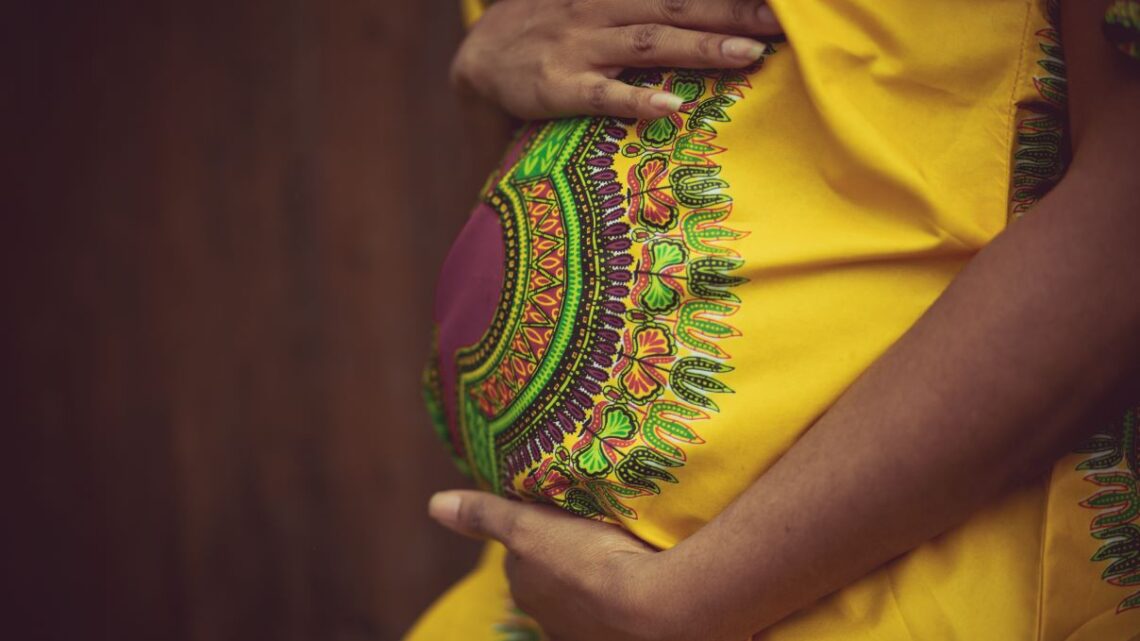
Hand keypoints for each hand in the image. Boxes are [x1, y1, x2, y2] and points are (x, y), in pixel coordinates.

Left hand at [428, 490, 713, 640]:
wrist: (655, 605)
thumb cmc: (587, 559)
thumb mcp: (530, 526)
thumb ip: (485, 515)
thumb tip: (433, 504)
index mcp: (525, 588)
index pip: (523, 555)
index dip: (538, 531)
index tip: (559, 511)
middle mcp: (549, 619)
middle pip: (553, 578)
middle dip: (566, 556)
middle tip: (590, 526)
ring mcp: (585, 633)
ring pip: (585, 595)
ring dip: (596, 577)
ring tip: (619, 549)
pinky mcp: (618, 638)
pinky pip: (615, 611)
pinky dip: (622, 593)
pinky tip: (640, 574)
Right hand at [451, 0, 783, 119]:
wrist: (479, 59)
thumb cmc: (553, 28)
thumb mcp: (595, 0)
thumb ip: (645, 4)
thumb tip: (695, 9)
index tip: (776, 0)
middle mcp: (601, 9)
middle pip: (676, 6)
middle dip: (732, 11)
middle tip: (781, 23)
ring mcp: (580, 46)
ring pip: (649, 43)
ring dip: (700, 46)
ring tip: (747, 54)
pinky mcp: (558, 85)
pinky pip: (602, 93)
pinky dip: (635, 99)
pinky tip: (670, 105)